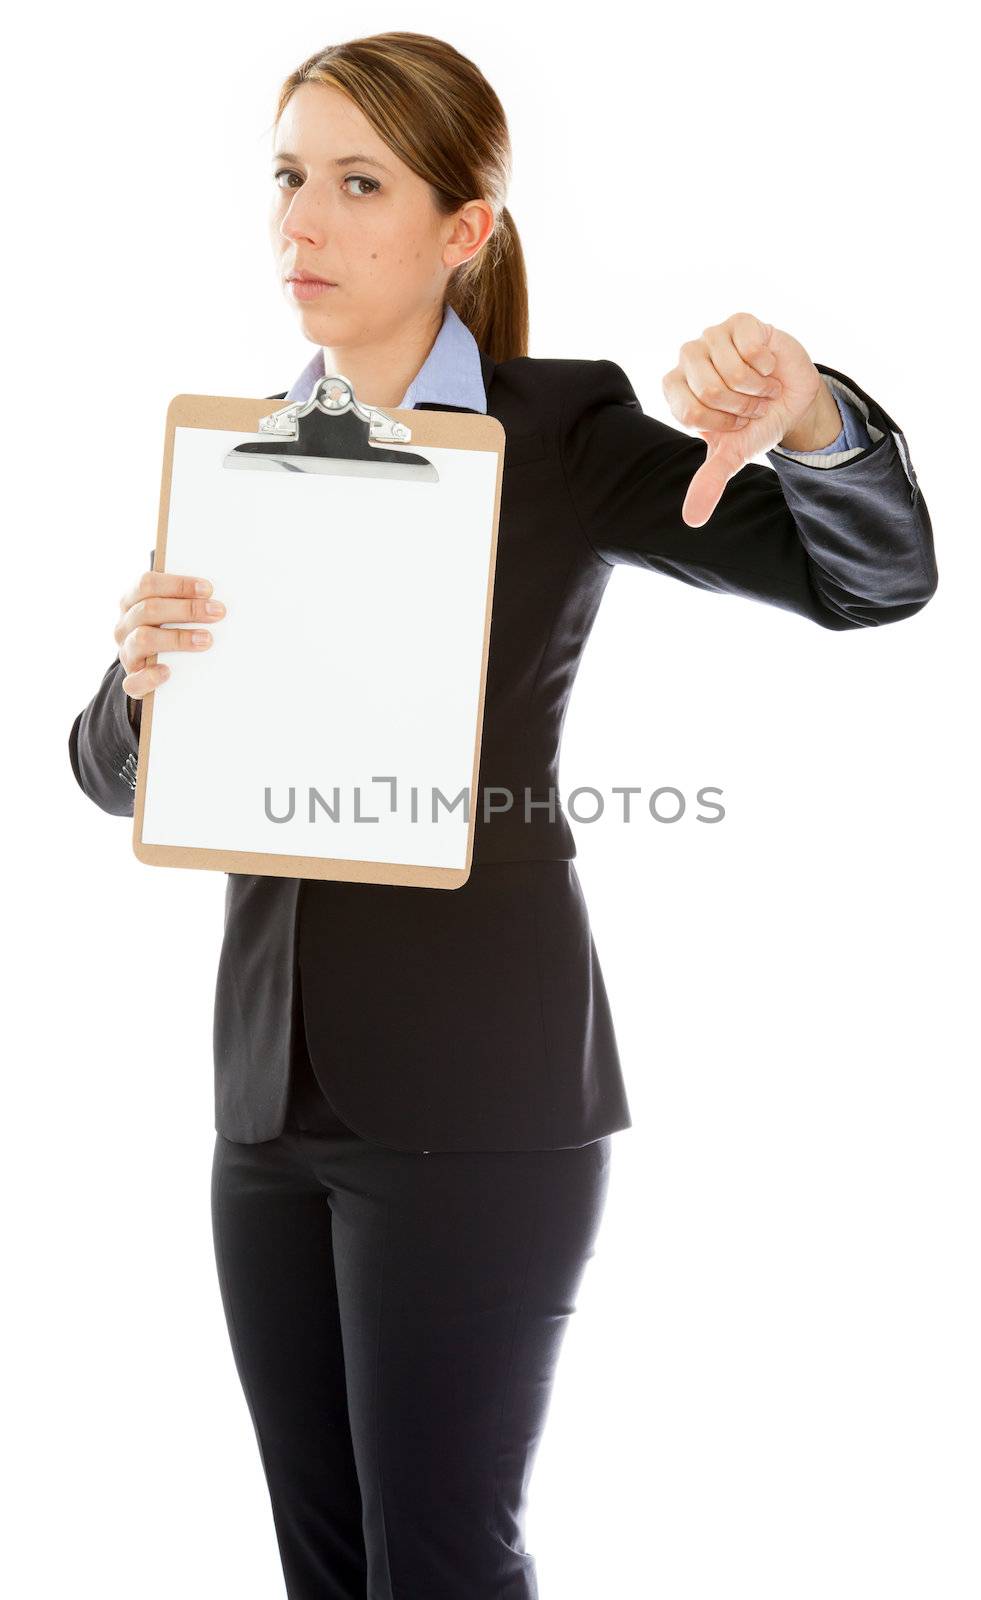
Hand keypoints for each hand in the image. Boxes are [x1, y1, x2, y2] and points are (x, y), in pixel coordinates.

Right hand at [116, 570, 226, 710]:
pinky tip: (168, 672)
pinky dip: (151, 676)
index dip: (178, 584)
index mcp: (131, 602)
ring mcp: (127, 653)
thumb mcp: (171, 614)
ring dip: (177, 638)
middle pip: (149, 609)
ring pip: (143, 639)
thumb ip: (186, 603)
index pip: (148, 584)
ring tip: (206, 640)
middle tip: (217, 612)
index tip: (208, 589)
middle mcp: (125, 626)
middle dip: (186, 609)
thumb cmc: (167, 633)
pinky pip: (134, 681)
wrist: (150, 670)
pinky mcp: (132, 681)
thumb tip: (216, 601)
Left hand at [661, 311, 830, 526]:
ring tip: (760, 388)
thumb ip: (711, 481)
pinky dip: (766, 364)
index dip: (720, 423)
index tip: (734, 423)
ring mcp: (712, 337)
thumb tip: (693, 520)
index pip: (690, 411)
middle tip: (750, 406)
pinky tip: (768, 365)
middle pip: (709, 391)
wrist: (791, 401)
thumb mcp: (734, 455)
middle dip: (740, 407)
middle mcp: (688, 360)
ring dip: (756, 388)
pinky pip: (750, 346)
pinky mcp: (739, 322)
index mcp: (676, 389)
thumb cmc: (754, 424)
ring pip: (731, 370)